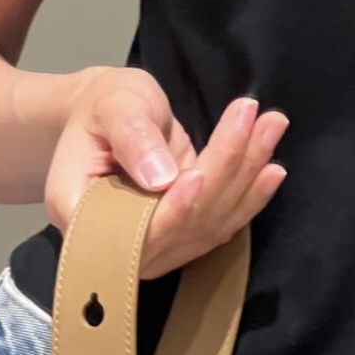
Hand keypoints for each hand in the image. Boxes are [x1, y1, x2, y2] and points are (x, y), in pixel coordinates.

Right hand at [45, 66, 288, 279]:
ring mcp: (153, 247)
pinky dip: (250, 197)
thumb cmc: (103, 108)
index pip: (132, 229)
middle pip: (182, 225)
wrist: (111, 118)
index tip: (199, 175)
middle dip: (225, 174)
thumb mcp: (112, 107)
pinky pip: (219, 225)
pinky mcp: (181, 238)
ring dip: (247, 177)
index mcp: (81, 214)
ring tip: (272, 126)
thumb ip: (133, 139)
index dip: (170, 210)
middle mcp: (118, 245)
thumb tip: (160, 179)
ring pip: (208, 224)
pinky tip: (273, 169)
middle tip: (258, 119)